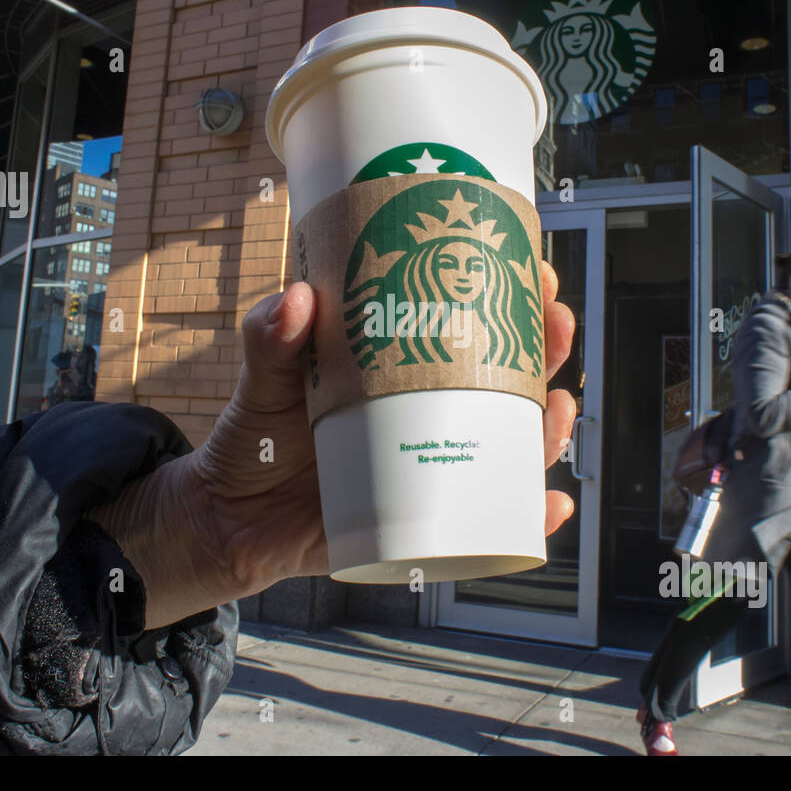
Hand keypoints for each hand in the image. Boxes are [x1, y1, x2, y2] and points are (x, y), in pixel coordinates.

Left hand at [92, 264, 577, 629]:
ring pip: (510, 445)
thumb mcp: (262, 382)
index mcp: (399, 369)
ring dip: (549, 428)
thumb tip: (296, 299)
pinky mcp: (426, 524)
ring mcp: (431, 467)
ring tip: (561, 408)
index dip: (508, 294)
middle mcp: (427, 414)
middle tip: (558, 323)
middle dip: (545, 350)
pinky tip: (549, 504)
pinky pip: (487, 521)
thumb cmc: (253, 440)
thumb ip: (270, 340)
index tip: (531, 266)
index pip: (467, 322)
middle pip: (506, 379)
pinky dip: (526, 516)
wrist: (229, 523)